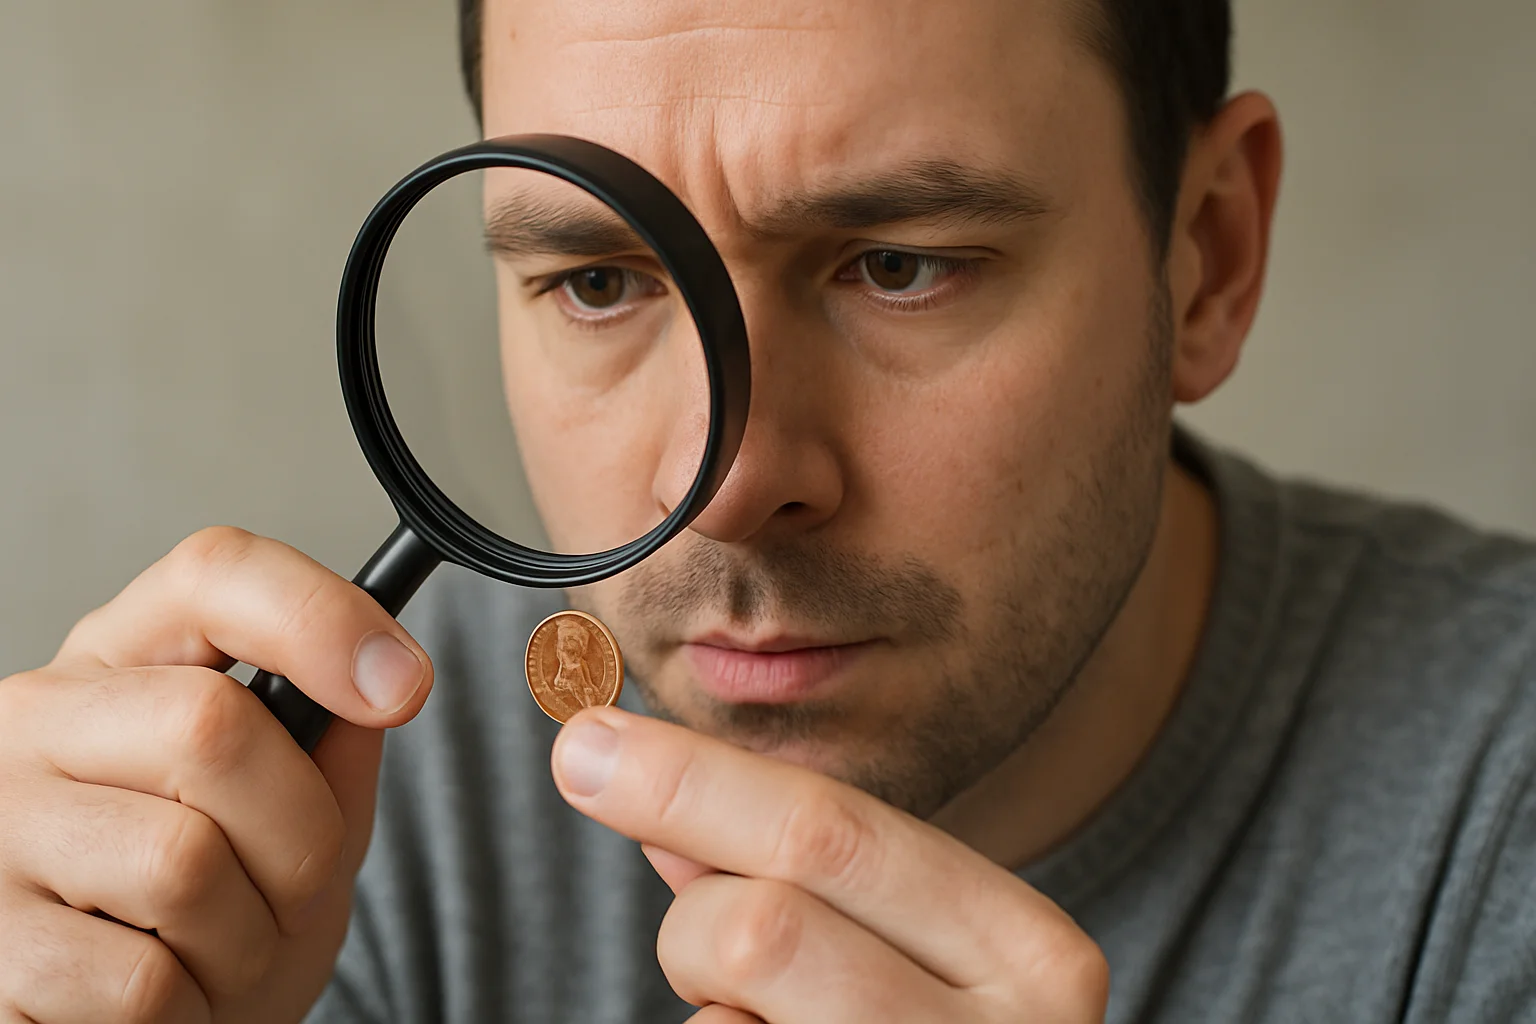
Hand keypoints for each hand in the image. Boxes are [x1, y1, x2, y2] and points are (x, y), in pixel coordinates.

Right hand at [0, 527, 433, 1023]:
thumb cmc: (217, 911)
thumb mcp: (295, 817)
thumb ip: (335, 747)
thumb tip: (381, 681)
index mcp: (127, 660)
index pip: (214, 576)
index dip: (318, 616)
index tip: (403, 685)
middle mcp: (39, 719)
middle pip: (213, 727)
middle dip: (298, 835)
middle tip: (285, 892)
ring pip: (181, 862)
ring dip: (244, 939)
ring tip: (217, 952)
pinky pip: (139, 979)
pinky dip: (188, 1010)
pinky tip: (165, 1000)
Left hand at [550, 707, 1108, 1023]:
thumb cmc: (922, 1021)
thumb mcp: (901, 942)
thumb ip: (800, 868)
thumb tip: (650, 784)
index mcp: (1028, 952)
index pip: (837, 832)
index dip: (692, 778)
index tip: (587, 741)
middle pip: (761, 925)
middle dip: (685, 894)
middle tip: (624, 834)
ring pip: (719, 1015)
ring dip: (705, 996)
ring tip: (762, 1009)